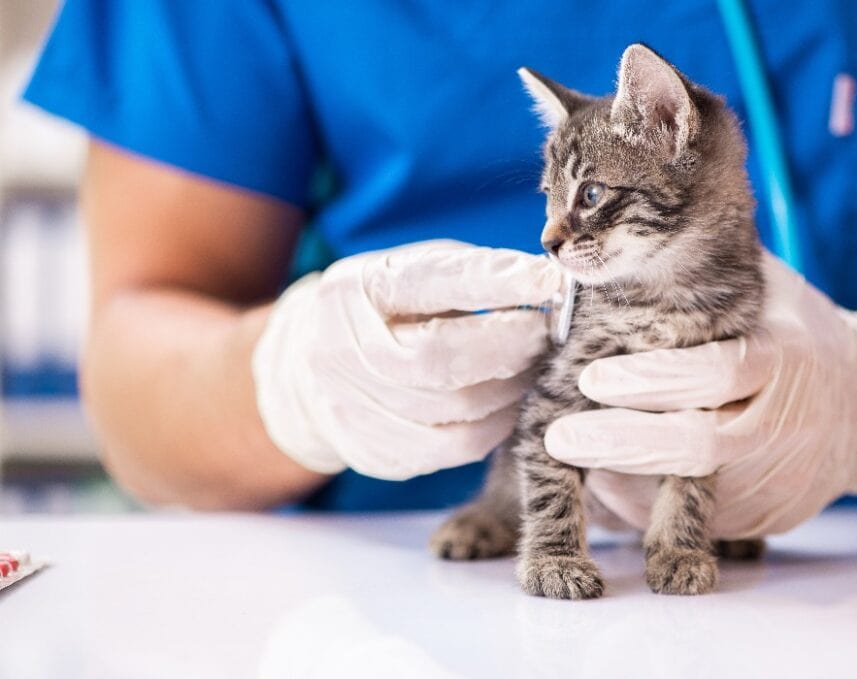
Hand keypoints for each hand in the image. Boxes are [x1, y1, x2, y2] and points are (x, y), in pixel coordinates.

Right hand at [252, 240, 561, 478]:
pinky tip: (511, 403)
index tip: (547, 281)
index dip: (494, 282)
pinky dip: (497, 424)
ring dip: (512, 388)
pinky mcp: (374, 452)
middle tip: (549, 333)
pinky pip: (455, 446)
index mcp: (355, 290)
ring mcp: (352, 408)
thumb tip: (547, 285)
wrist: (306, 369)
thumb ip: (470, 275)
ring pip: (455, 410)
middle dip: (510, 346)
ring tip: (537, 367)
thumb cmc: (384, 311)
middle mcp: (343, 350)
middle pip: (439, 358)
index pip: (429, 283)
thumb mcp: (412, 272)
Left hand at [546, 252, 856, 537]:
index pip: (715, 371)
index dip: (650, 378)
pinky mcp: (771, 514)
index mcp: (785, 356)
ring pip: (692, 493)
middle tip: (560, 439)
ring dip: (624, 482)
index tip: (588, 377)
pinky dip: (649, 507)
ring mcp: (781, 476)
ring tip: (573, 458)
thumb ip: (707, 270)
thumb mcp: (767, 289)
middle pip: (699, 443)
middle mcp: (786, 422)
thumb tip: (624, 240)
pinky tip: (609, 484)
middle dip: (622, 443)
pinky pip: (701, 521)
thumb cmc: (795, 332)